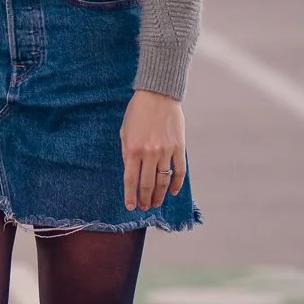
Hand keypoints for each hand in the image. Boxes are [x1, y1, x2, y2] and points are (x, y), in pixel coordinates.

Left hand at [120, 88, 186, 209]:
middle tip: (144, 208)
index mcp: (133, 149)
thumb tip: (130, 171)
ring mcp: (166, 151)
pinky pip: (179, 171)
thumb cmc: (138, 111)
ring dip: (159, 195)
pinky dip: (176, 184)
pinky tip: (171, 191)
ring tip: (156, 203)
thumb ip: (127, 152)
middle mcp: (149, 153)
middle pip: (147, 184)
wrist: (158, 95)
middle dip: (145, 199)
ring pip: (163, 181)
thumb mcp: (125, 131)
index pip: (131, 180)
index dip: (130, 196)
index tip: (130, 206)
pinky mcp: (179, 148)